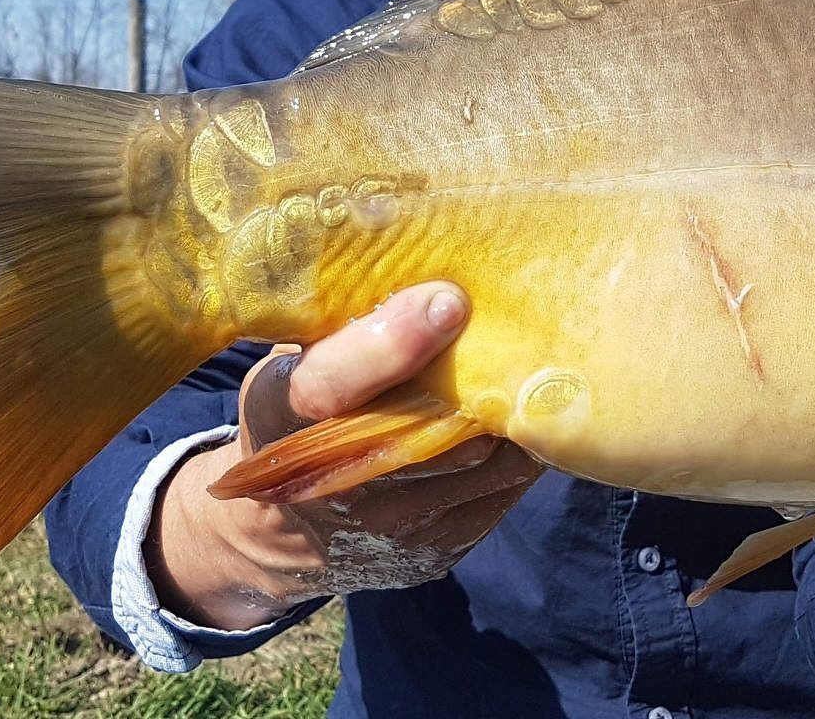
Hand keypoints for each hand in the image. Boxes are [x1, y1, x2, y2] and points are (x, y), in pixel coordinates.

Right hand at [148, 283, 540, 628]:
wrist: (280, 532)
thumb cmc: (298, 414)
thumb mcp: (291, 358)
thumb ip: (341, 324)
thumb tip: (418, 262)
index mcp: (285, 416)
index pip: (329, 385)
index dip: (391, 342)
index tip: (447, 301)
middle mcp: (337, 486)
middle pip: (434, 425)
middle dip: (485, 373)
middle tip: (528, 321)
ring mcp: (392, 528)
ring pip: (483, 460)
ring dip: (513, 413)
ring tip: (534, 363)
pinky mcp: (437, 552)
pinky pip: (502, 491)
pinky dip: (520, 449)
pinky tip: (523, 415)